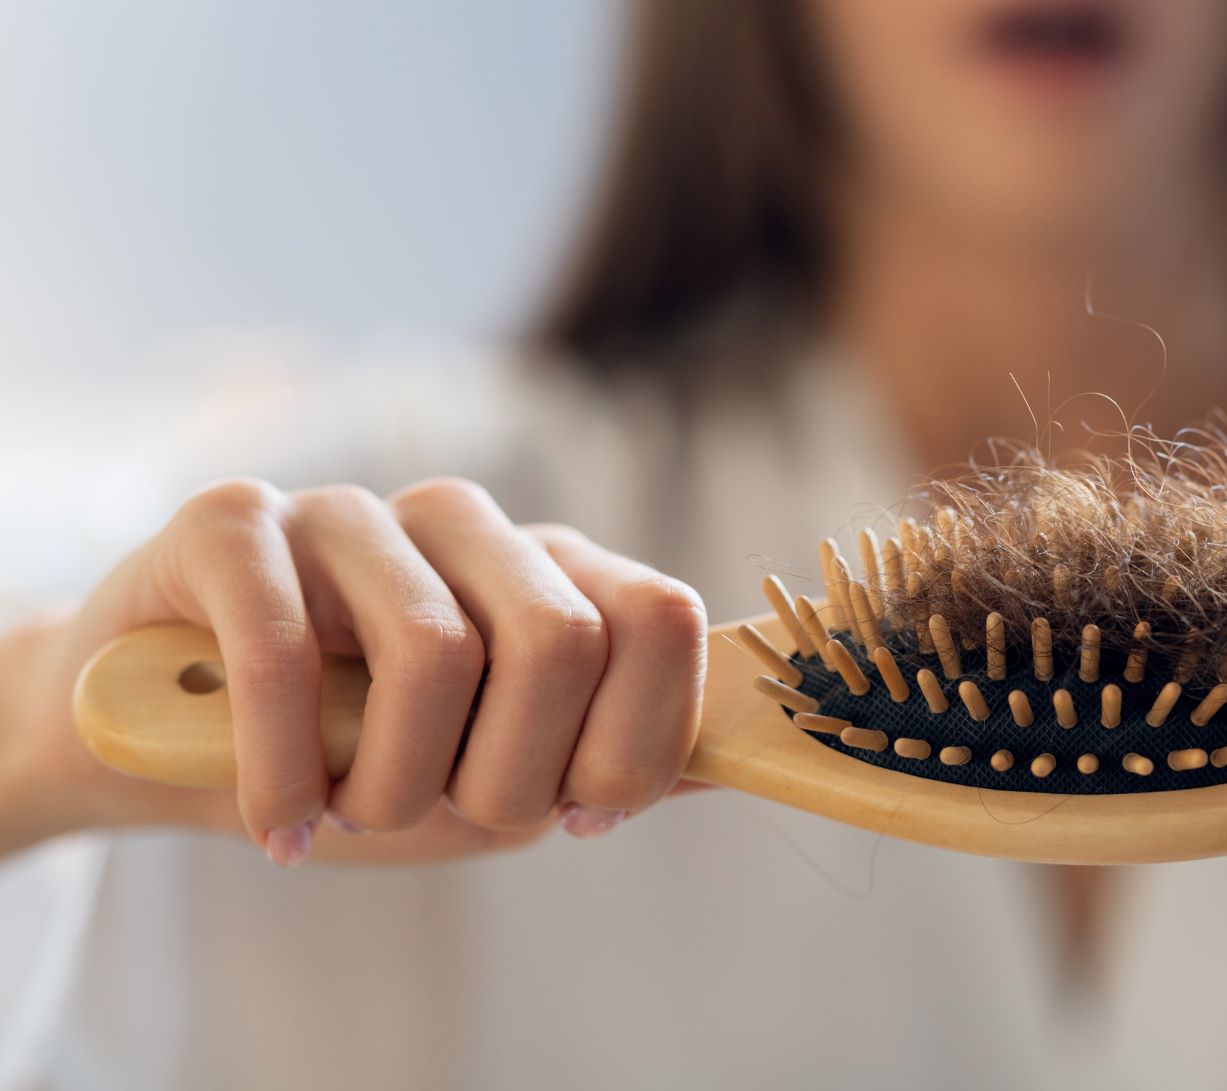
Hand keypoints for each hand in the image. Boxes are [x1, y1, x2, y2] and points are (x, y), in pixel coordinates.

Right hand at [0, 478, 705, 865]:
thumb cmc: (354, 760)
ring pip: (436, 651)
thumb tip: (738, 762)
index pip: (662, 621)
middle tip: (436, 816)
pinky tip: (279, 827)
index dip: (634, 742)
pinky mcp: (235, 521)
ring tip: (344, 816)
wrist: (171, 747)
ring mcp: (352, 510)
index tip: (571, 812)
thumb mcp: (500, 779)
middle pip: (563, 641)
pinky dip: (285, 777)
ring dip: (390, 786)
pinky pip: (288, 654)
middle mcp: (466, 523)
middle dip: (507, 777)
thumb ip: (613, 761)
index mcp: (550, 571)